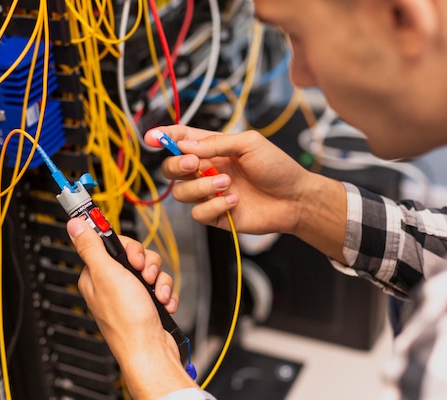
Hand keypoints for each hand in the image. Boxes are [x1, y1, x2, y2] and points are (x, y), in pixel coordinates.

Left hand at [67, 218, 196, 399]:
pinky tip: (163, 303)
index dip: (126, 246)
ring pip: (150, 270)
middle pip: (134, 255)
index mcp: (95, 276)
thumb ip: (91, 246)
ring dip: (160, 280)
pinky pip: (160, 286)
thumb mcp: (107, 274)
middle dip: (146, 263)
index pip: (110, 244)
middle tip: (144, 274)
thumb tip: (74, 224)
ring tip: (157, 293)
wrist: (151, 351)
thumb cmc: (127, 320)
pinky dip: (166, 294)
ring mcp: (130, 295)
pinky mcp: (147, 304)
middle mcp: (111, 284)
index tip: (132, 254)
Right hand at [145, 125, 309, 233]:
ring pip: (181, 193)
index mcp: (213, 148)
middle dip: (176, 165)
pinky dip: (215, 205)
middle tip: (194, 163)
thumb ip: (215, 143)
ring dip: (201, 186)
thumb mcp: (249, 143)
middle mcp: (207, 170)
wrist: (295, 198)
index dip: (163, 138)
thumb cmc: (276, 167)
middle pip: (171, 169)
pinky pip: (198, 213)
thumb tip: (184, 145)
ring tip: (227, 182)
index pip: (180, 140)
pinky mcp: (215, 215)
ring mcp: (209, 193)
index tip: (152, 138)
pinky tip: (234, 200)